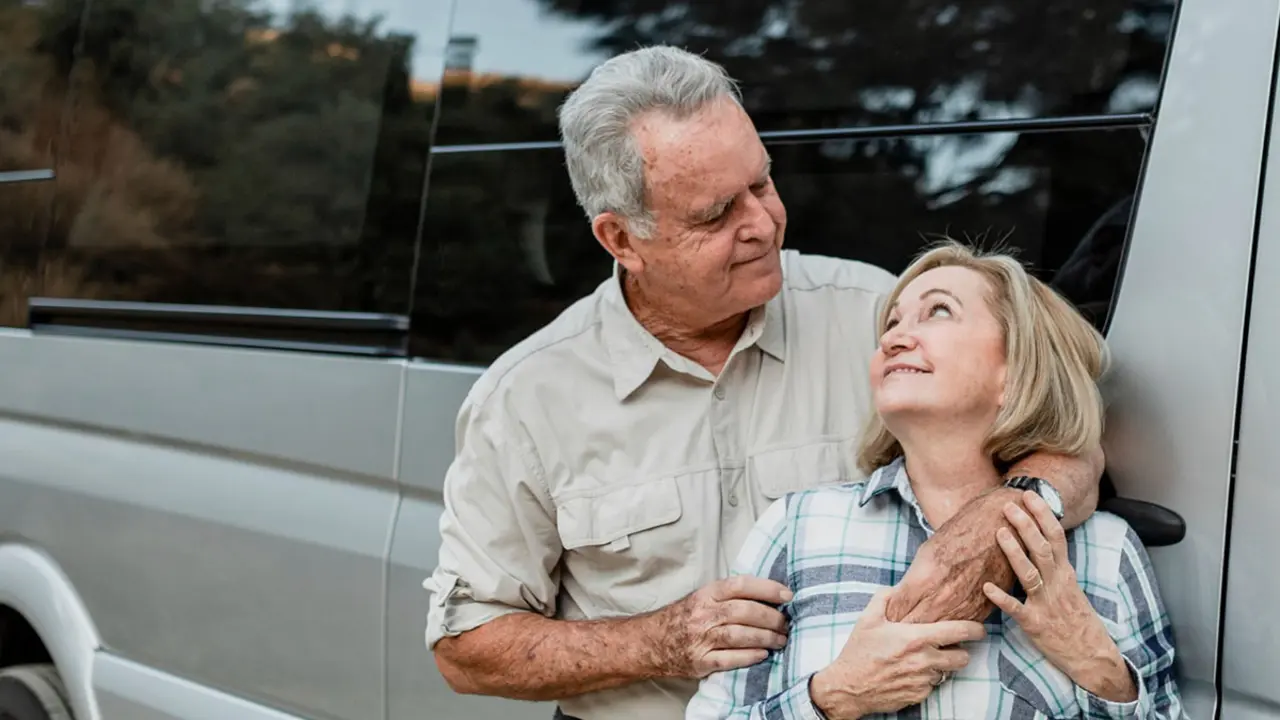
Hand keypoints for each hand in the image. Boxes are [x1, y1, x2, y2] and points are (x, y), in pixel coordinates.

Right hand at [658, 575, 791, 677]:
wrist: (651, 642)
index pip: (740, 585)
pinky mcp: (700, 661)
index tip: (787, 595)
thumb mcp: (702, 598)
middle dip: (772, 618)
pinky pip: (729, 659)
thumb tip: (769, 596)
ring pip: (740, 635)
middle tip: (786, 623)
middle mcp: (703, 614)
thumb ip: (729, 595)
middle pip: (744, 612)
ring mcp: (701, 639)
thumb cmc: (684, 618)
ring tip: (781, 640)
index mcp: (706, 595)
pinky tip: (763, 654)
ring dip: (766, 638)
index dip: (767, 588)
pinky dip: (749, 656)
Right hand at [810, 589, 985, 718]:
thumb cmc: (858, 652)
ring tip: (925, 658)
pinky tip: (911, 672)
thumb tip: (895, 588)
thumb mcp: (867, 619)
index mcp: (915, 638)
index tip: (980, 628)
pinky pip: (933, 686)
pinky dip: (927, 679)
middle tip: (950, 646)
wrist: (848, 687)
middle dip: (961, 651)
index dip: (974, 629)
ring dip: (942, 666)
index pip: (958, 632)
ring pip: (947, 673)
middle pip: (962, 658)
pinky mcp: (918, 696)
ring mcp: (923, 681)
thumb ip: (884, 598)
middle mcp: (924, 661)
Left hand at [886, 487, 1017, 623]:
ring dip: (926, 633)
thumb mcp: (926, 553)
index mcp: (924, 580)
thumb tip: (900, 600)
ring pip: (937, 635)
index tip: (888, 617)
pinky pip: (959, 631)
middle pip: (913, 627)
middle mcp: (943, 598)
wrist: (998, 528)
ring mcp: (963, 608)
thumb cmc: (960, 534)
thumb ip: (912, 581)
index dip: (890, 616)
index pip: (896, 612)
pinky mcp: (981, 613)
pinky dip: (950, 631)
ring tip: (918, 630)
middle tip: (898, 628)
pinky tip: (944, 624)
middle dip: (904, 628)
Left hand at [982, 491, 1136, 702]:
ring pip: (1030, 573)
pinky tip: (986, 587)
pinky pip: (1017, 609)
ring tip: (999, 533)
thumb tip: (1037, 539)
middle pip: (1043, 549)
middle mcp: (1057, 584)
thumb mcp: (1069, 586)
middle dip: (1026, 526)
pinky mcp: (1035, 624)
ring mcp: (1046, 603)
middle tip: (1009, 505)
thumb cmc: (1076, 619)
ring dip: (1014, 553)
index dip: (1043, 515)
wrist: (1092, 655)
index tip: (1030, 495)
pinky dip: (1002, 598)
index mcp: (1065, 573)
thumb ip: (1054, 565)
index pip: (1056, 537)